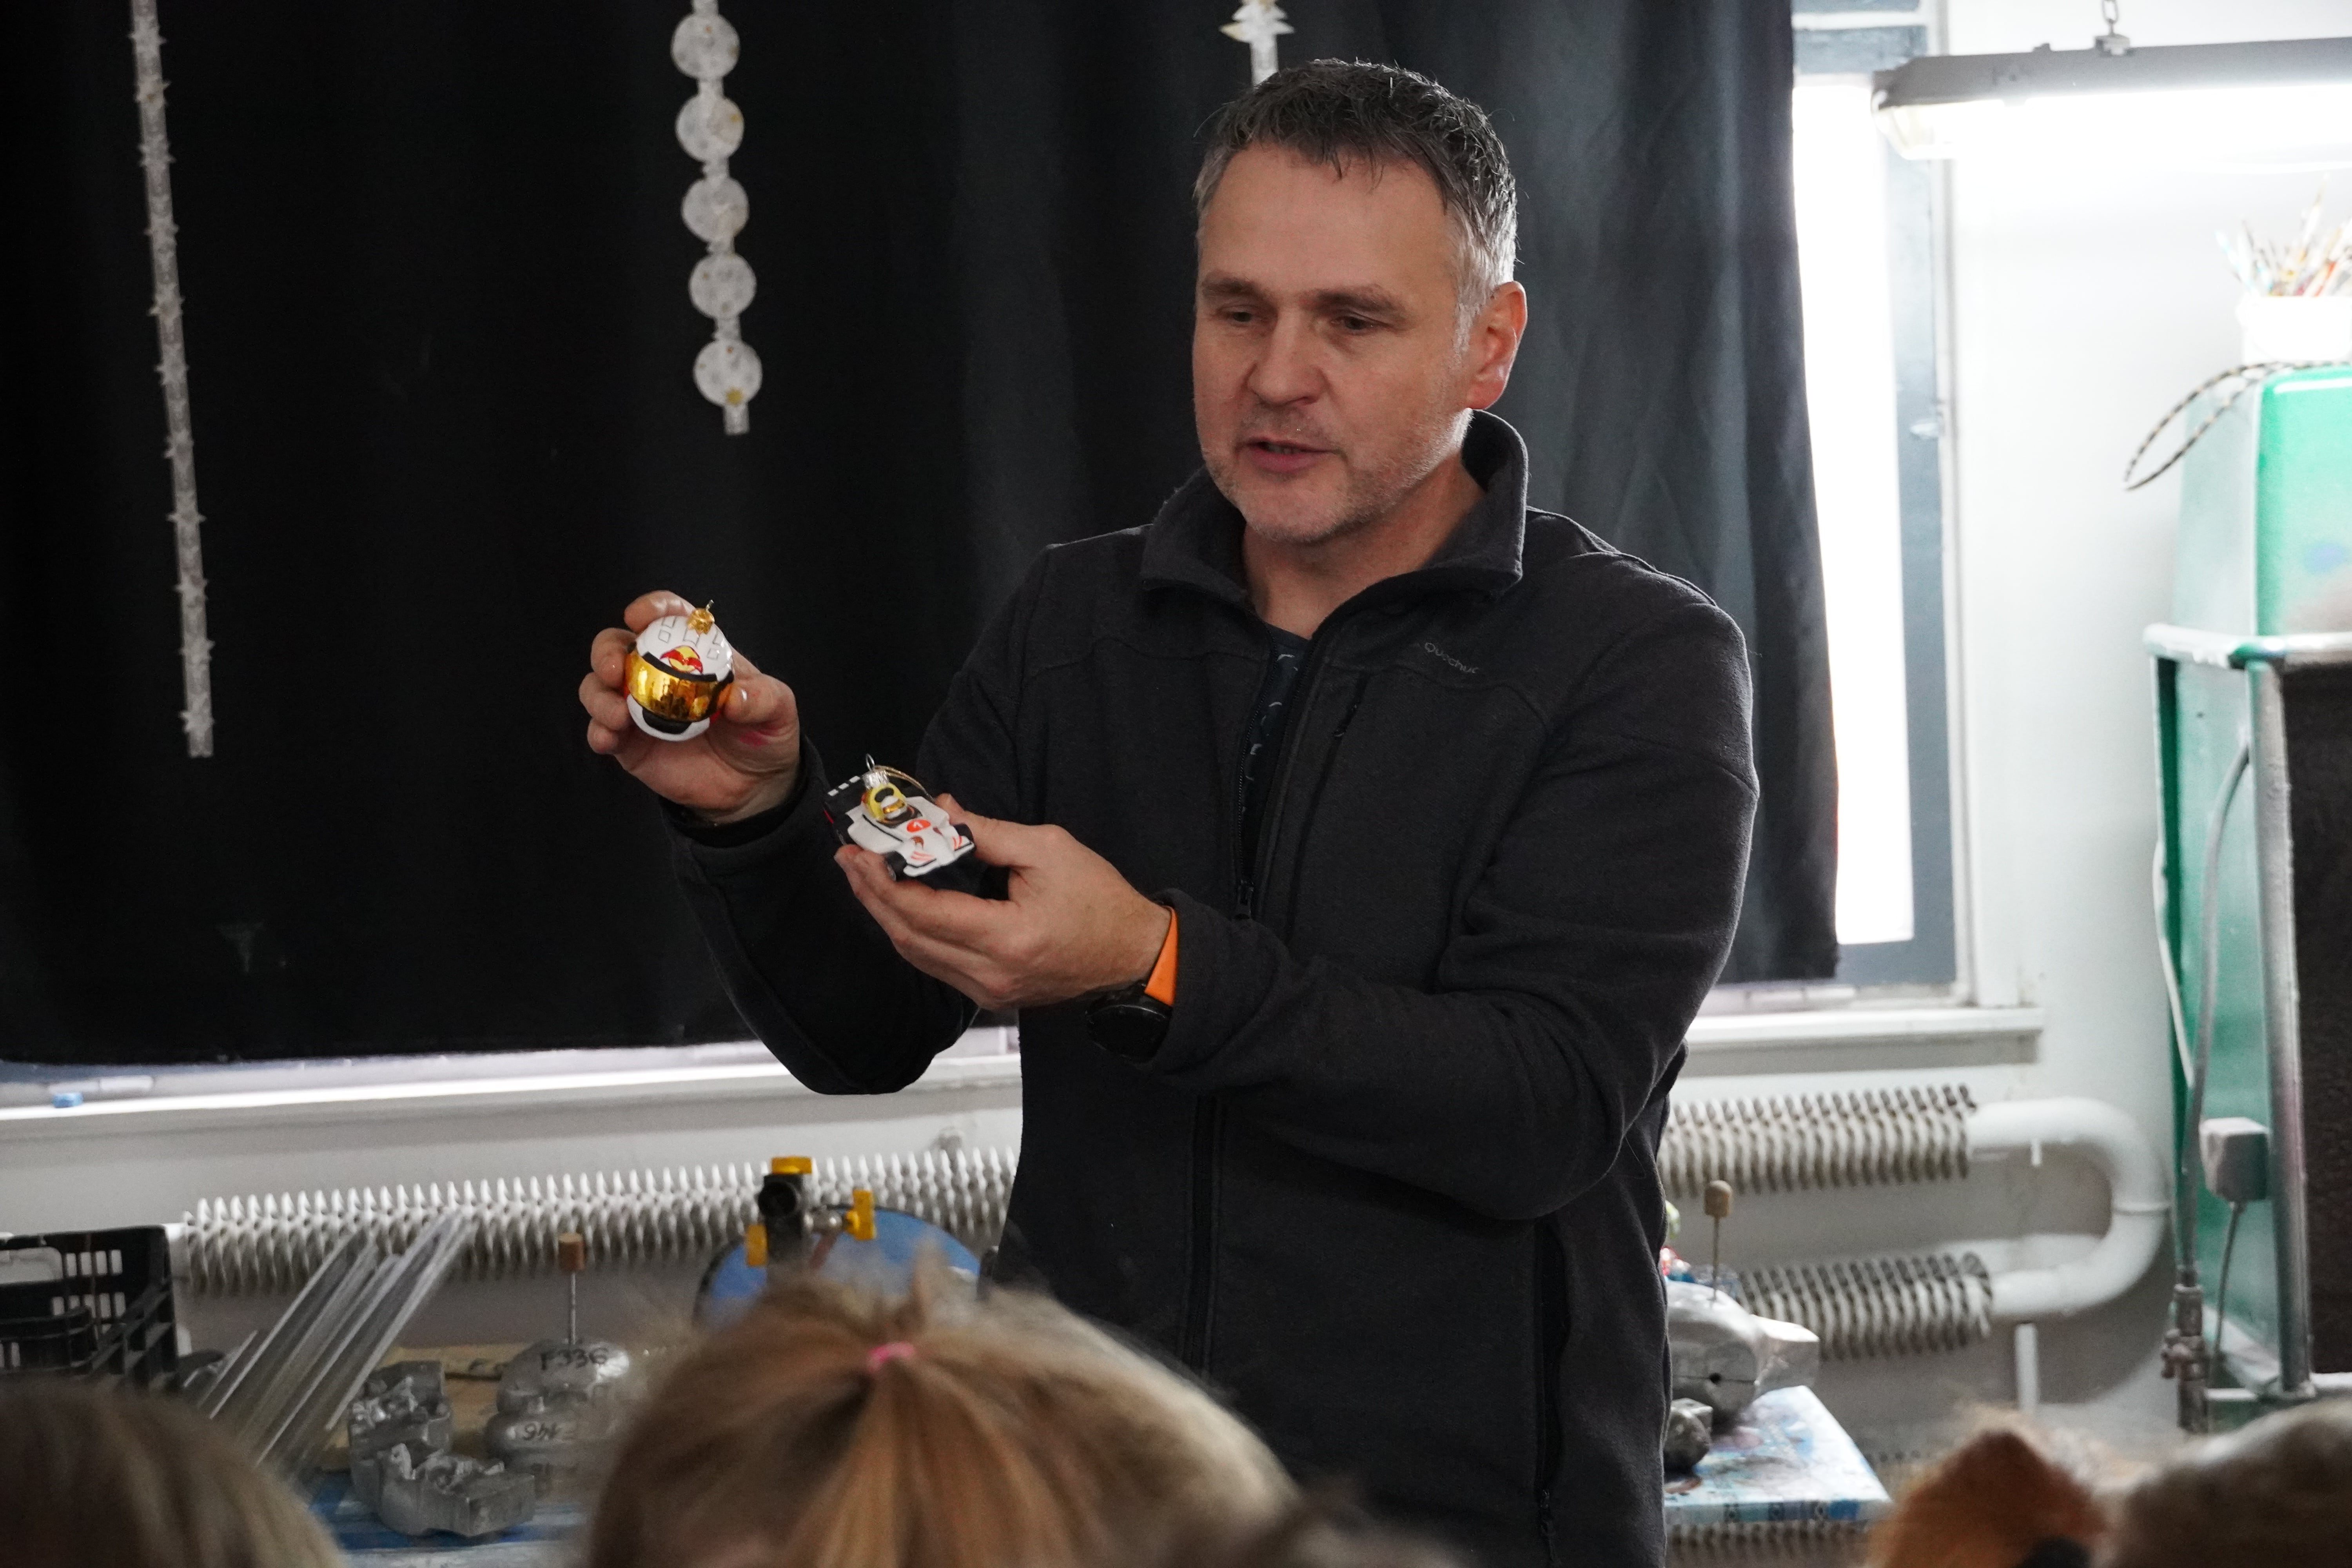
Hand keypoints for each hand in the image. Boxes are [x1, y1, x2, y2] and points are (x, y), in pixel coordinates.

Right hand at [580, 589, 801, 822]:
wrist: (754, 785)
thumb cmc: (763, 733)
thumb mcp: (777, 710)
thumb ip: (761, 698)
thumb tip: (734, 699)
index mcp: (694, 652)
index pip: (668, 617)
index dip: (652, 609)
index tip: (640, 616)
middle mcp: (659, 673)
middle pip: (617, 645)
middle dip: (607, 650)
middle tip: (614, 669)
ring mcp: (639, 707)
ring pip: (599, 686)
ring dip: (598, 694)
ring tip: (617, 715)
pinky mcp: (629, 742)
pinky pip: (601, 730)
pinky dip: (597, 730)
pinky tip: (608, 737)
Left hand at [836, 795, 1171, 1010]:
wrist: (1134, 956)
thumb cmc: (1101, 902)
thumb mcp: (1048, 849)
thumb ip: (987, 832)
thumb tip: (940, 811)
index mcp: (1008, 937)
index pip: (925, 913)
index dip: (885, 882)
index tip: (862, 852)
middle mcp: (992, 974)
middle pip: (909, 938)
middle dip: (872, 896)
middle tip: (849, 859)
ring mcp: (989, 991)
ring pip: (917, 955)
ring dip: (886, 915)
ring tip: (864, 878)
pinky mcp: (990, 993)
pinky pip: (936, 964)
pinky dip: (911, 933)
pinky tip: (899, 906)